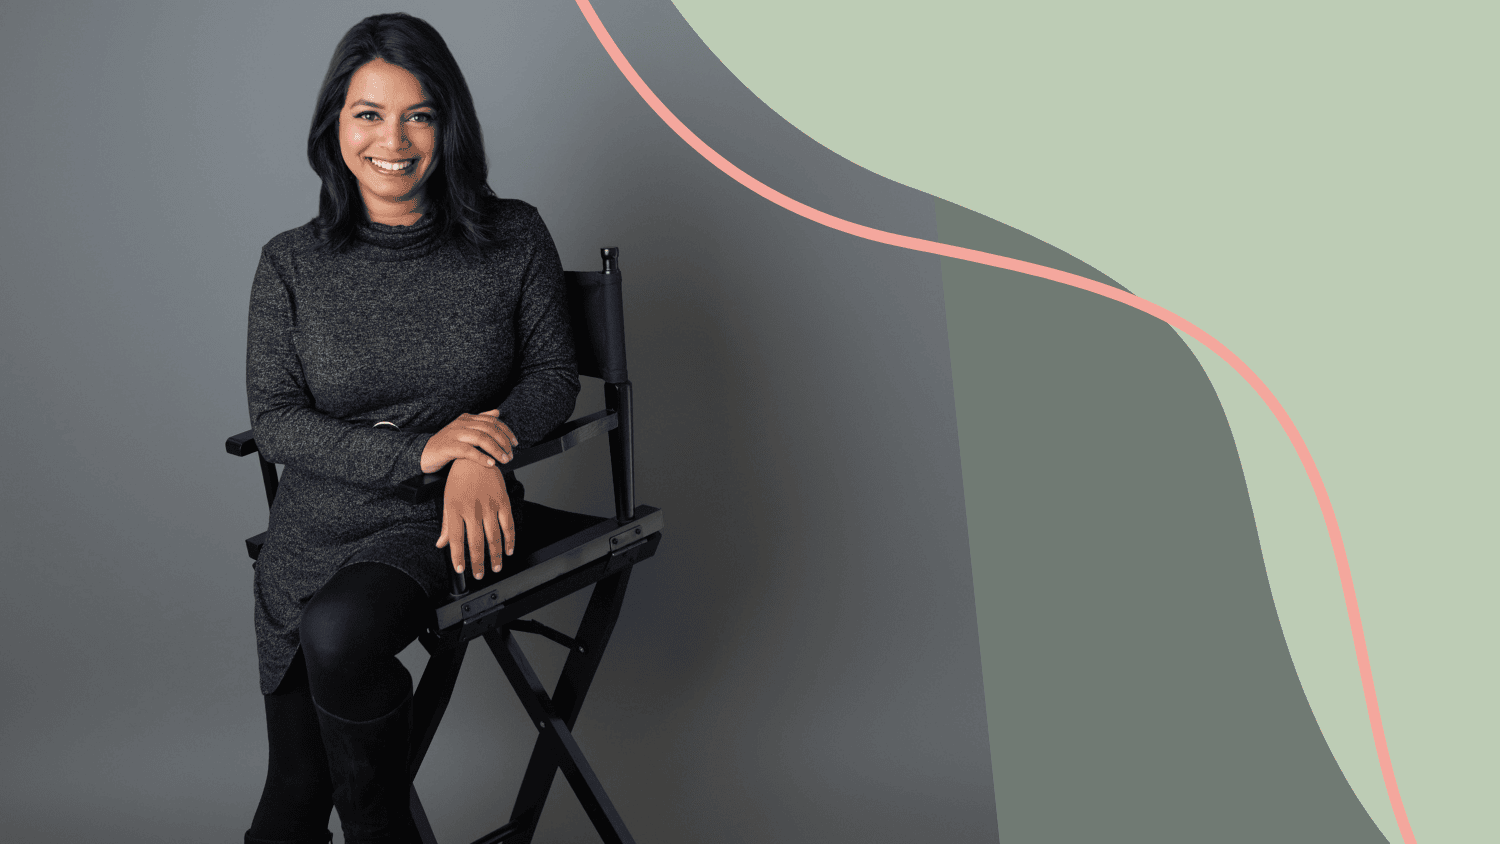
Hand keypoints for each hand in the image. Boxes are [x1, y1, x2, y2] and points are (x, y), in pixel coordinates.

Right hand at [420, 409, 518, 473]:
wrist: (422, 453)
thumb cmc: (446, 444)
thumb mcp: (463, 429)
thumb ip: (480, 420)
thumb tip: (497, 412)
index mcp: (466, 418)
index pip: (492, 421)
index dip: (506, 431)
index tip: (515, 442)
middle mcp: (461, 423)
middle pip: (489, 429)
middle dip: (503, 442)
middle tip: (511, 454)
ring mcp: (454, 434)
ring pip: (481, 438)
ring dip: (496, 450)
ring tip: (504, 460)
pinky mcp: (448, 447)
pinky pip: (468, 451)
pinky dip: (481, 457)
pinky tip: (490, 464)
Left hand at [435, 458, 514, 579]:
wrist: (475, 457)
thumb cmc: (459, 479)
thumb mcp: (448, 501)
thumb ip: (447, 525)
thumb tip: (441, 544)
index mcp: (455, 509)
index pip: (457, 539)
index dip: (458, 557)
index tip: (460, 570)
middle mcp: (472, 509)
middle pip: (476, 542)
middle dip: (478, 563)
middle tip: (480, 575)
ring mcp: (489, 505)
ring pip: (494, 537)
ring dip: (495, 556)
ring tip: (495, 568)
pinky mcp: (502, 501)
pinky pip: (508, 524)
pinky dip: (510, 539)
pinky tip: (508, 550)